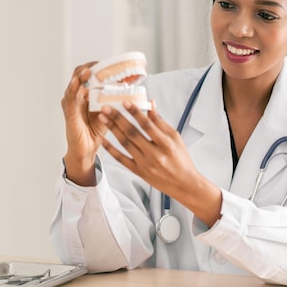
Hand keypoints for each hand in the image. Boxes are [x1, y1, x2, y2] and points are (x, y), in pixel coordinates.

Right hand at [61, 62, 108, 185]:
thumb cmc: (96, 131)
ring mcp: (71, 104)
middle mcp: (76, 96)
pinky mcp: (69, 113)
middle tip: (100, 64)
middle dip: (89, 67)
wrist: (86, 150)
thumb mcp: (109, 112)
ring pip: (73, 84)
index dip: (96, 66)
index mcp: (85, 94)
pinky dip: (74, 88)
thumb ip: (116, 100)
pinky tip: (78, 82)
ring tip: (90, 70)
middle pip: (79, 75)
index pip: (88, 74)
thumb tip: (133, 91)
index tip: (108, 63)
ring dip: (81, 75)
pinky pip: (70, 98)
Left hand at [97, 101, 221, 225]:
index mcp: (166, 144)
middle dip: (118, 118)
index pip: (147, 125)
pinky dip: (111, 149)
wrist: (183, 184)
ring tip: (103, 117)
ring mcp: (145, 164)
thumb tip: (150, 104)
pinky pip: (121, 159)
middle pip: (132, 133)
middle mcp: (154, 154)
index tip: (125, 102)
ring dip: (112, 129)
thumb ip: (160, 121)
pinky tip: (103, 139)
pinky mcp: (138, 172)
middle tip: (106, 107)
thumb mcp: (175, 137)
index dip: (135, 112)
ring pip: (125, 143)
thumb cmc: (181, 159)